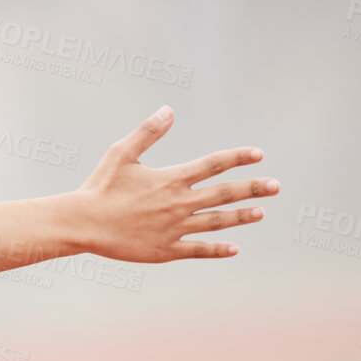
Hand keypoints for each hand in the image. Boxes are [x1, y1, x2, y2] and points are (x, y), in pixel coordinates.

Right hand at [70, 106, 277, 261]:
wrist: (84, 223)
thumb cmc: (101, 186)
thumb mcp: (122, 153)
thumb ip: (148, 132)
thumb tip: (169, 110)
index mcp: (171, 179)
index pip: (214, 165)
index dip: (238, 158)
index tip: (258, 154)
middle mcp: (178, 204)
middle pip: (224, 194)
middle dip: (253, 189)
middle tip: (276, 186)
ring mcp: (174, 229)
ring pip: (216, 222)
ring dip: (240, 216)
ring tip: (260, 213)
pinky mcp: (166, 250)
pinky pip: (198, 250)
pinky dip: (217, 250)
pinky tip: (234, 249)